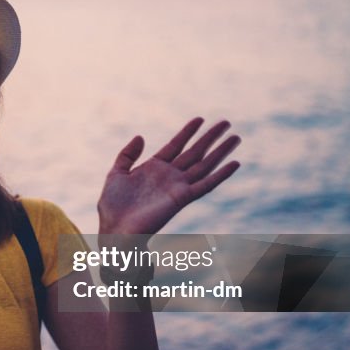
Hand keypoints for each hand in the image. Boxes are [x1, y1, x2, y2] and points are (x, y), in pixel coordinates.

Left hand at [98, 118, 240, 235]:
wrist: (115, 229)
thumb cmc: (113, 207)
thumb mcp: (116, 174)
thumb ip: (127, 154)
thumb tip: (140, 136)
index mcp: (154, 168)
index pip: (175, 145)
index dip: (188, 132)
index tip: (200, 119)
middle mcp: (169, 176)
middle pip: (194, 152)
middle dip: (210, 137)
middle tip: (226, 122)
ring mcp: (178, 186)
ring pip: (204, 164)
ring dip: (220, 151)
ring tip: (235, 137)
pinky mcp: (182, 198)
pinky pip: (206, 184)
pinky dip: (221, 175)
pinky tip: (234, 163)